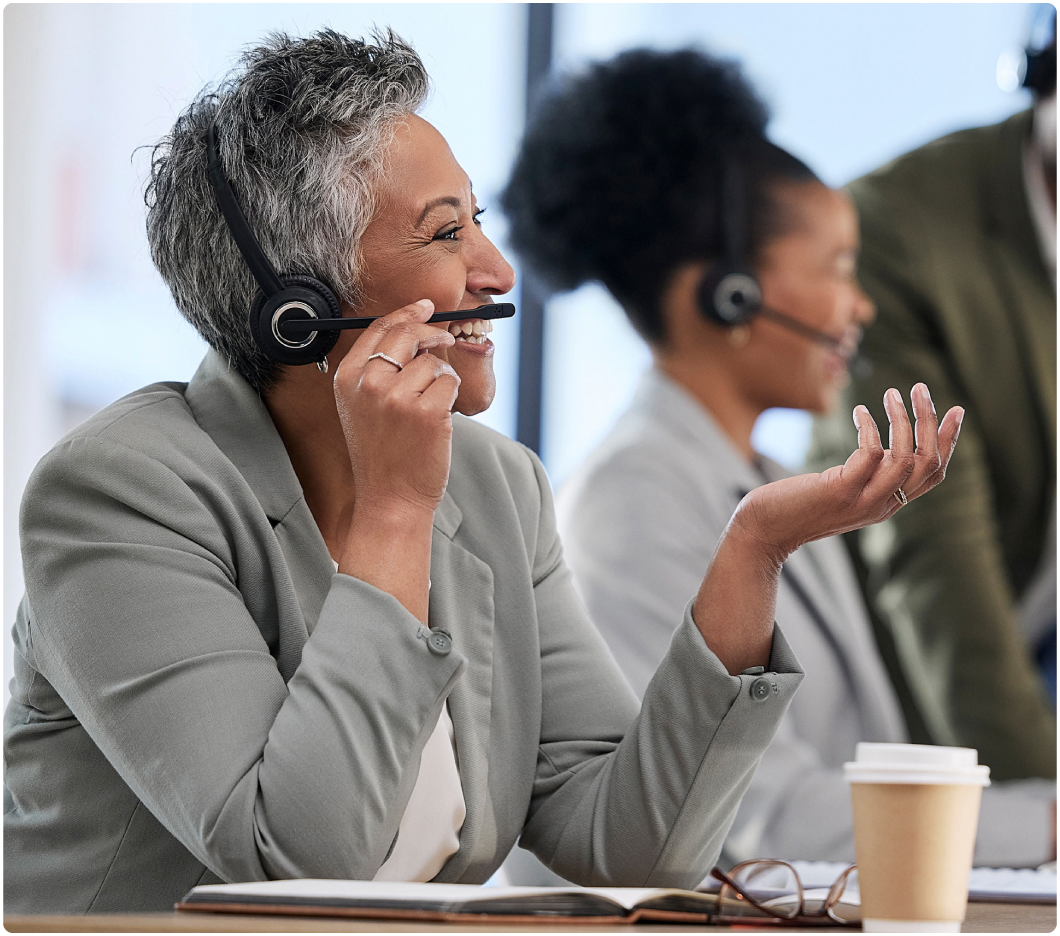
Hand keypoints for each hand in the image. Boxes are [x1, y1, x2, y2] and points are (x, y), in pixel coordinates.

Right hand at [333, 299, 458, 518]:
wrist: (390, 498)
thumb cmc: (383, 453)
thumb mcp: (362, 407)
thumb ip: (376, 369)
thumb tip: (412, 329)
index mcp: (348, 379)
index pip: (379, 328)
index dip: (406, 313)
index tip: (426, 306)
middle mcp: (369, 383)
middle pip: (407, 334)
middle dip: (432, 332)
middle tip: (446, 339)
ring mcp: (397, 397)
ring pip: (433, 361)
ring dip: (440, 377)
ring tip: (430, 406)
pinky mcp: (427, 411)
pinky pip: (449, 381)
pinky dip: (450, 394)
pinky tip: (438, 416)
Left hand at [733, 383, 962, 562]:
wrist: (764, 531)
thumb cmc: (796, 507)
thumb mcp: (842, 490)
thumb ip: (866, 475)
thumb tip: (882, 446)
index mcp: (887, 505)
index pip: (934, 475)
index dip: (948, 442)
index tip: (955, 410)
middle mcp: (883, 505)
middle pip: (929, 463)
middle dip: (931, 422)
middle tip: (921, 389)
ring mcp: (864, 500)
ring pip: (906, 457)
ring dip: (903, 419)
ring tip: (892, 392)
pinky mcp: (841, 491)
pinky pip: (871, 453)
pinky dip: (869, 427)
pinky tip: (858, 411)